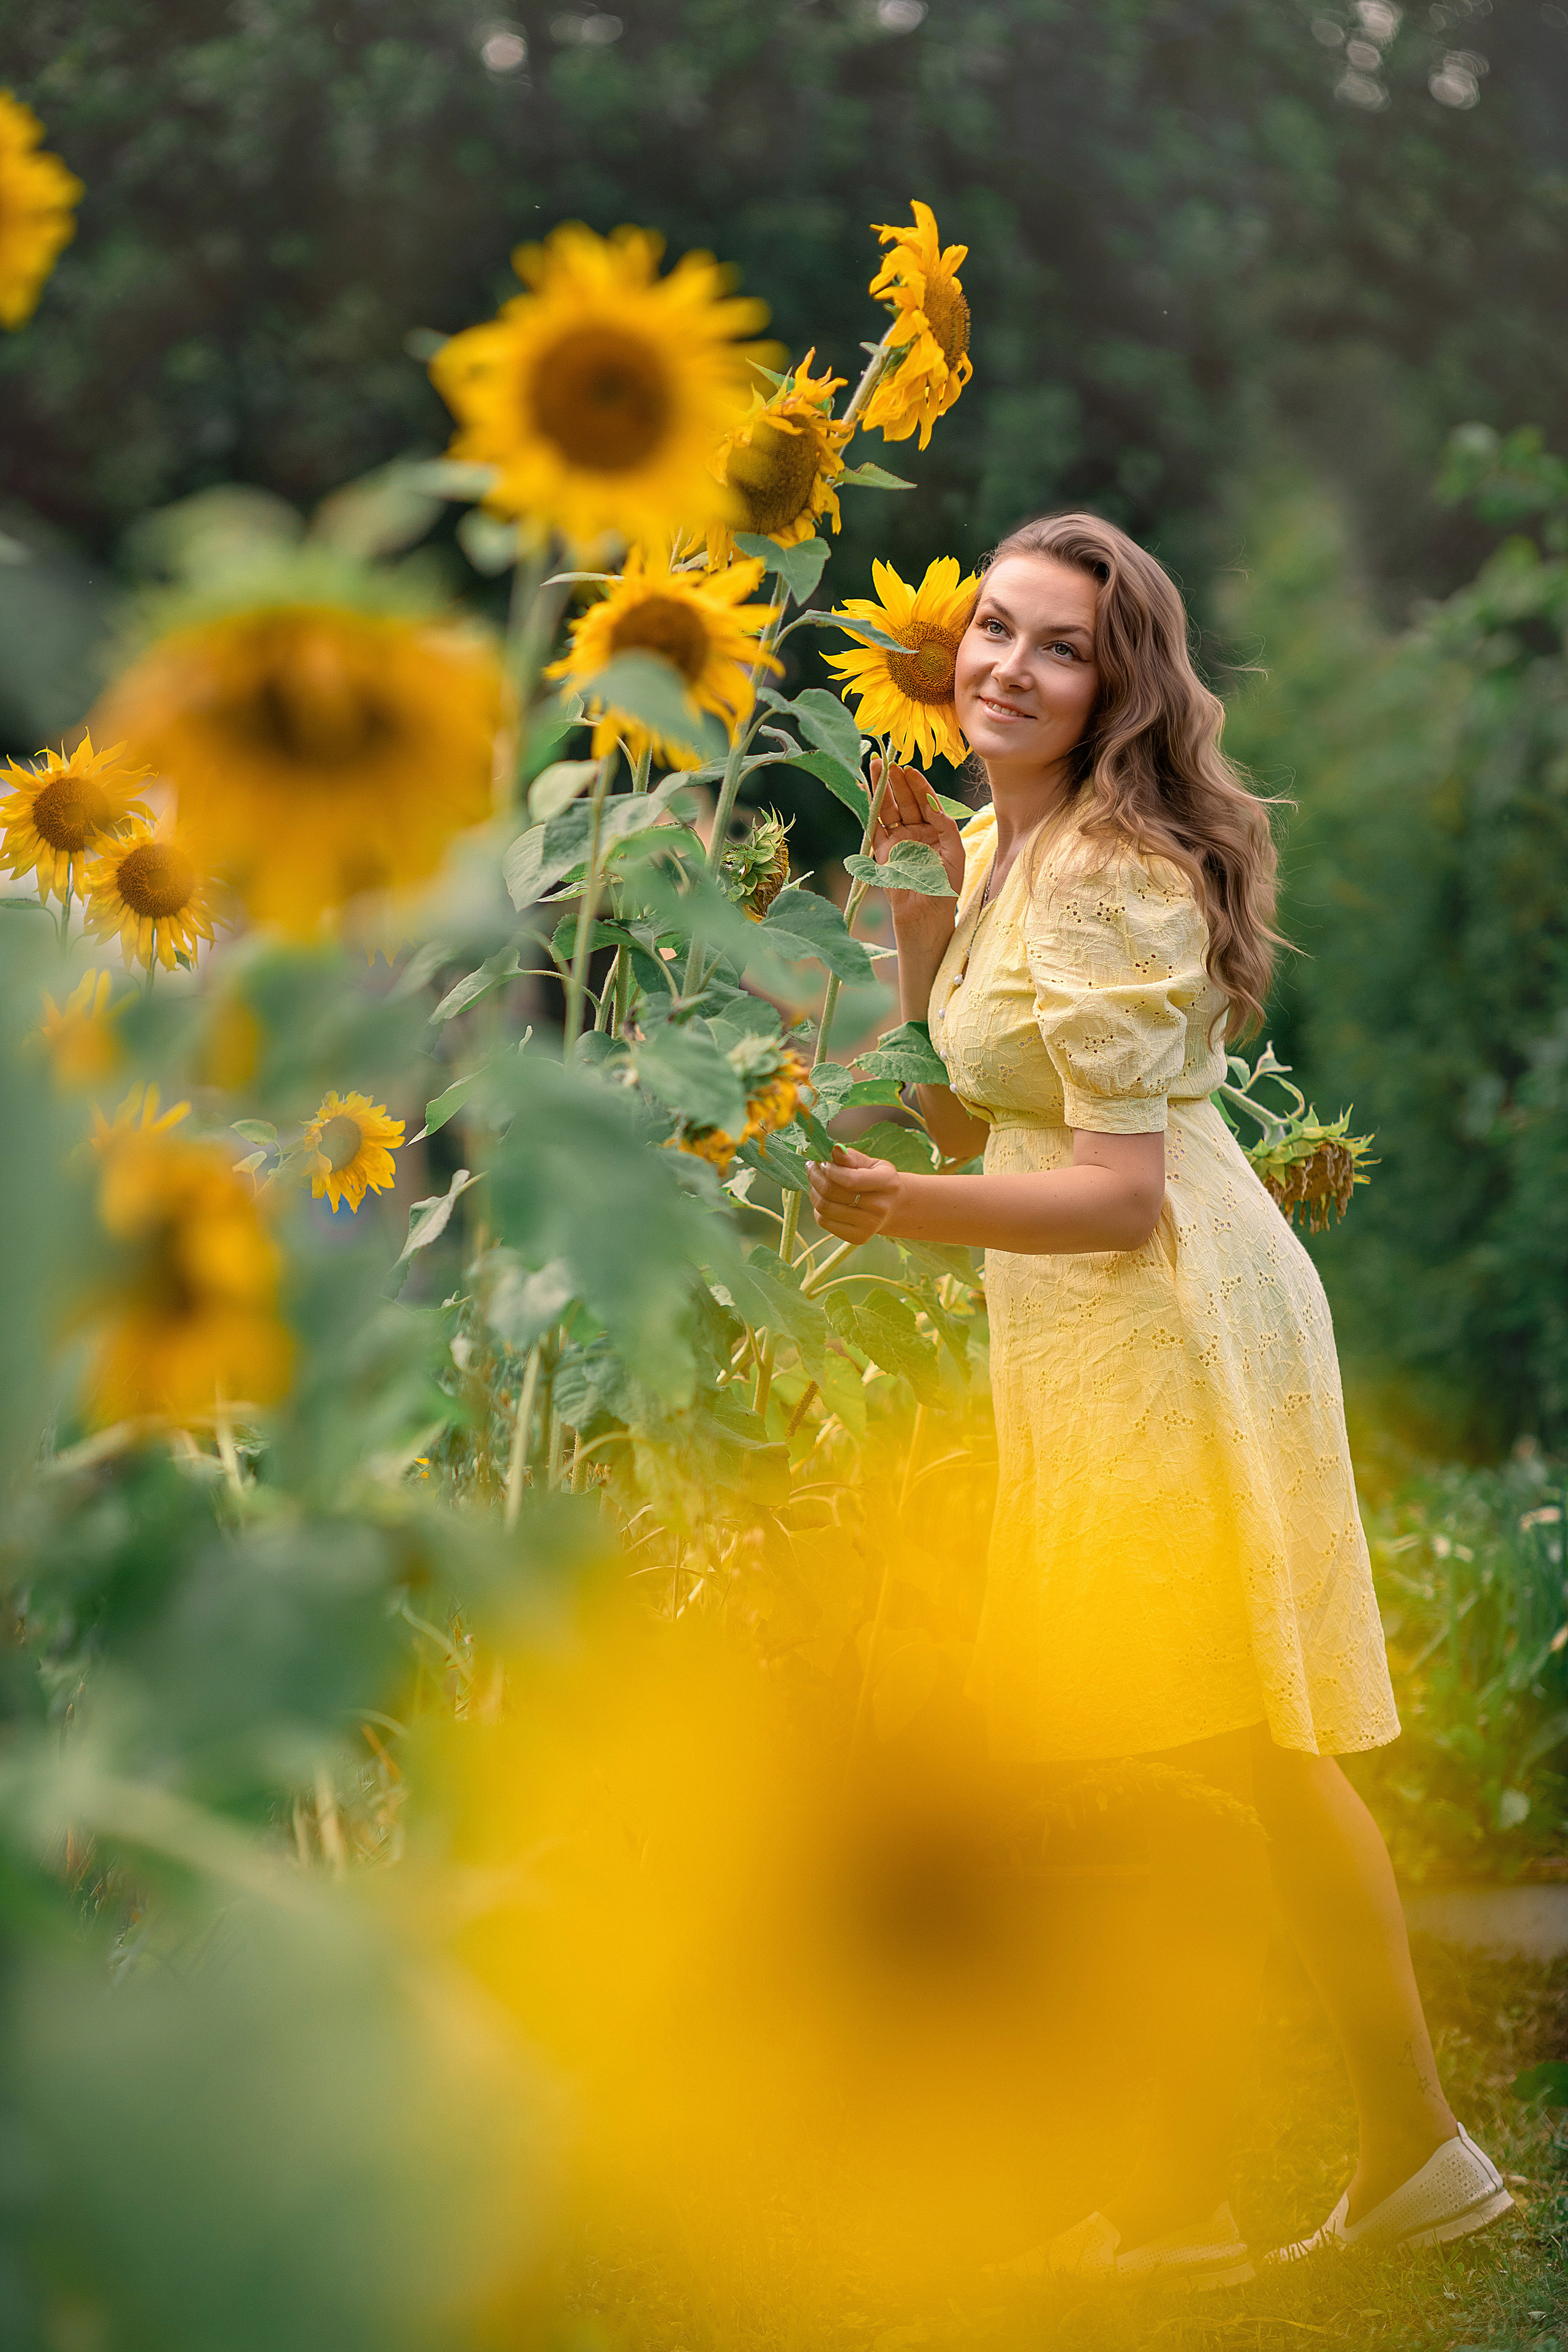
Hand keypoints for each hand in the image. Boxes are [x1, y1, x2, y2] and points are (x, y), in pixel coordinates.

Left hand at [807, 1144, 904, 1242]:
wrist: (893, 1208)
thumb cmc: (878, 1180)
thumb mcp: (871, 1163)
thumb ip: (852, 1157)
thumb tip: (834, 1149)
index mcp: (887, 1183)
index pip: (851, 1179)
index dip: (830, 1170)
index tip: (822, 1163)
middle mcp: (880, 1207)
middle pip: (832, 1193)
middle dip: (815, 1177)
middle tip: (812, 1168)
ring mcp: (869, 1226)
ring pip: (825, 1208)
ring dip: (813, 1192)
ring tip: (815, 1183)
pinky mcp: (858, 1238)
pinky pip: (824, 1222)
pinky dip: (818, 1209)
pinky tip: (823, 1200)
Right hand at [869, 757, 966, 932]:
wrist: (926, 914)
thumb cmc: (945, 886)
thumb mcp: (954, 851)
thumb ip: (944, 825)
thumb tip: (932, 801)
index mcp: (935, 830)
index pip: (926, 801)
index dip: (918, 785)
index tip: (910, 769)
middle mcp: (916, 832)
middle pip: (905, 800)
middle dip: (897, 781)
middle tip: (890, 762)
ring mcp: (898, 840)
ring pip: (888, 809)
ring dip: (881, 789)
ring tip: (875, 767)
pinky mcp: (882, 851)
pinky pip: (874, 826)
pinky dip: (869, 809)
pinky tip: (866, 791)